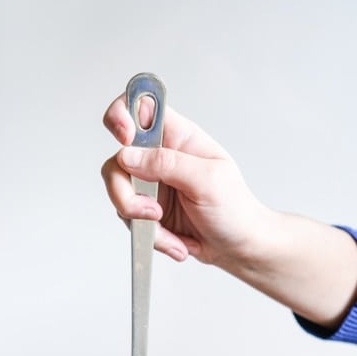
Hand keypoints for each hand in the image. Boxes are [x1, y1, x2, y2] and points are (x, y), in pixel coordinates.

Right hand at [101, 94, 356, 327]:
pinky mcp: (147, 211)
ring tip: (170, 233)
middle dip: (126, 193)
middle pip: (117, 162)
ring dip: (141, 222)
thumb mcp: (208, 180)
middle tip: (152, 212)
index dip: (122, 114)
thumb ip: (167, 163)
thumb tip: (128, 155)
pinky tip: (177, 242)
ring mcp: (151, 185)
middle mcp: (159, 157)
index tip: (124, 137)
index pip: (139, 108)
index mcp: (178, 136)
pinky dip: (152, 237)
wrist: (239, 247)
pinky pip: (132, 222)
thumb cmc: (234, 209)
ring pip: (120, 195)